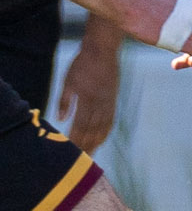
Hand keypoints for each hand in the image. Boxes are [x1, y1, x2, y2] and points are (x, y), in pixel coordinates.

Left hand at [57, 34, 119, 151]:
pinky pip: (110, 119)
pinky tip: (102, 137)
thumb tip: (60, 119)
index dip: (77, 139)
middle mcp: (100, 104)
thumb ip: (64, 101)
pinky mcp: (113, 100)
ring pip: (103, 127)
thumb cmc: (82, 64)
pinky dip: (106, 131)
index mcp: (87, 99)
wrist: (103, 51)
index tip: (72, 150)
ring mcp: (109, 102)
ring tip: (92, 152)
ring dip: (97, 141)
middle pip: (93, 129)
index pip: (81, 124)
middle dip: (87, 145)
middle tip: (83, 158)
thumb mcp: (68, 81)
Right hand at [127, 0, 191, 70]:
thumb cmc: (134, 1)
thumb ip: (169, 11)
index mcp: (189, 3)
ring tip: (186, 65)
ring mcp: (187, 26)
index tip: (191, 47)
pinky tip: (190, 65)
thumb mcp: (159, 0)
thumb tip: (166, 19)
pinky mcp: (179, 38)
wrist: (125, 3)